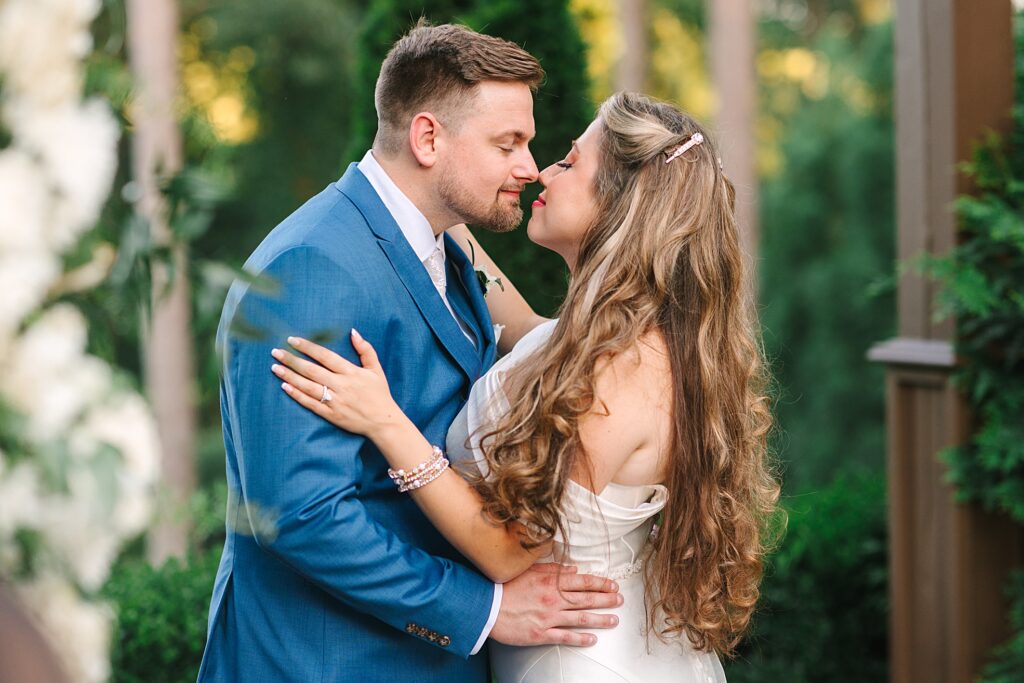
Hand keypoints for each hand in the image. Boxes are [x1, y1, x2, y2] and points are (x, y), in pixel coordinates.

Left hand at [271, 329, 403, 438]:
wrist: (383, 422)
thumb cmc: (380, 394)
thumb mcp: (376, 369)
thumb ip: (366, 349)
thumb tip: (353, 332)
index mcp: (351, 372)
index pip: (325, 355)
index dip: (308, 347)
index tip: (292, 339)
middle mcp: (341, 385)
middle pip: (311, 370)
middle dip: (292, 360)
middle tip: (276, 352)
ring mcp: (334, 401)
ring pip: (307, 386)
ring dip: (290, 376)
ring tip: (275, 367)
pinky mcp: (330, 414)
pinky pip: (310, 403)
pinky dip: (297, 395)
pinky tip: (285, 387)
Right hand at [489, 563, 621, 646]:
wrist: (487, 606)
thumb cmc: (506, 586)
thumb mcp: (529, 571)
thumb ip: (553, 570)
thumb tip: (573, 568)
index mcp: (551, 582)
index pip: (582, 581)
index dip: (600, 583)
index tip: (613, 585)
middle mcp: (554, 599)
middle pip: (586, 599)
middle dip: (606, 599)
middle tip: (620, 600)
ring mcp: (549, 618)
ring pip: (580, 618)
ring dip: (600, 618)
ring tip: (614, 619)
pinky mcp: (541, 634)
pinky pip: (565, 637)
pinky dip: (581, 638)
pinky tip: (592, 639)